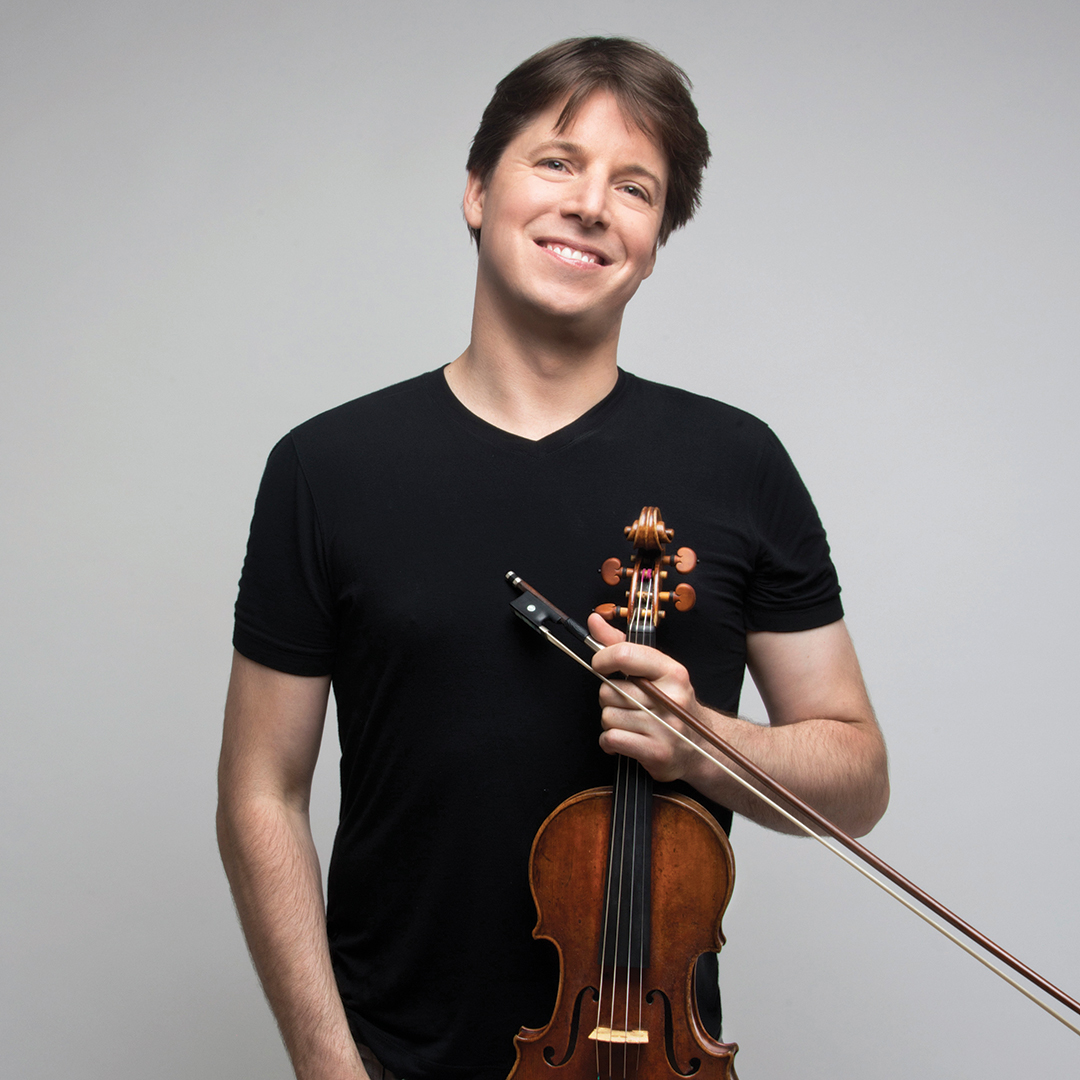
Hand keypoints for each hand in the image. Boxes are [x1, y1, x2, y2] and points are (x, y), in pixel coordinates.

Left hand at [587, 612, 702, 782]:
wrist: (701, 745)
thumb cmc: (671, 703)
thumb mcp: (654, 670)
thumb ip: (620, 644)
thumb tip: (594, 620)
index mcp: (672, 672)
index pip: (625, 655)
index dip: (603, 659)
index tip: (600, 664)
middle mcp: (671, 698)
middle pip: (609, 690)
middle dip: (609, 697)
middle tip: (627, 702)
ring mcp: (665, 727)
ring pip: (608, 716)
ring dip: (611, 721)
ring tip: (630, 722)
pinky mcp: (658, 752)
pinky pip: (612, 738)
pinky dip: (610, 740)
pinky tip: (626, 739)